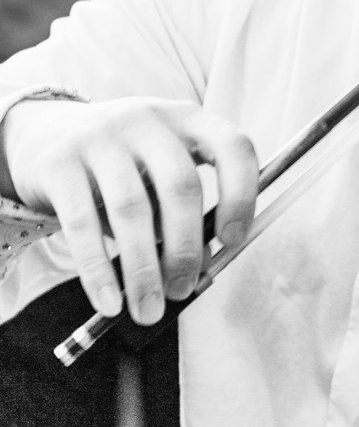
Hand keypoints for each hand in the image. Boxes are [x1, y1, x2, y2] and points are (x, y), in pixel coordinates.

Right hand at [1, 97, 257, 325]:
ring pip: (132, 208)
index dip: (242, 195)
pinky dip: (98, 270)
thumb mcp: (157, 173)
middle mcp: (148, 119)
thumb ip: (180, 210)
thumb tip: (205, 264)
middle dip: (186, 248)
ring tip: (148, 311)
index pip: (232, 147)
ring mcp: (101, 135)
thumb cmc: (121, 165)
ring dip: (143, 270)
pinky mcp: (60, 161)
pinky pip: (82, 223)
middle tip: (182, 290)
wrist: (45, 132)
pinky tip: (108, 303)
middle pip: (180, 185)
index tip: (234, 241)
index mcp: (187, 119)